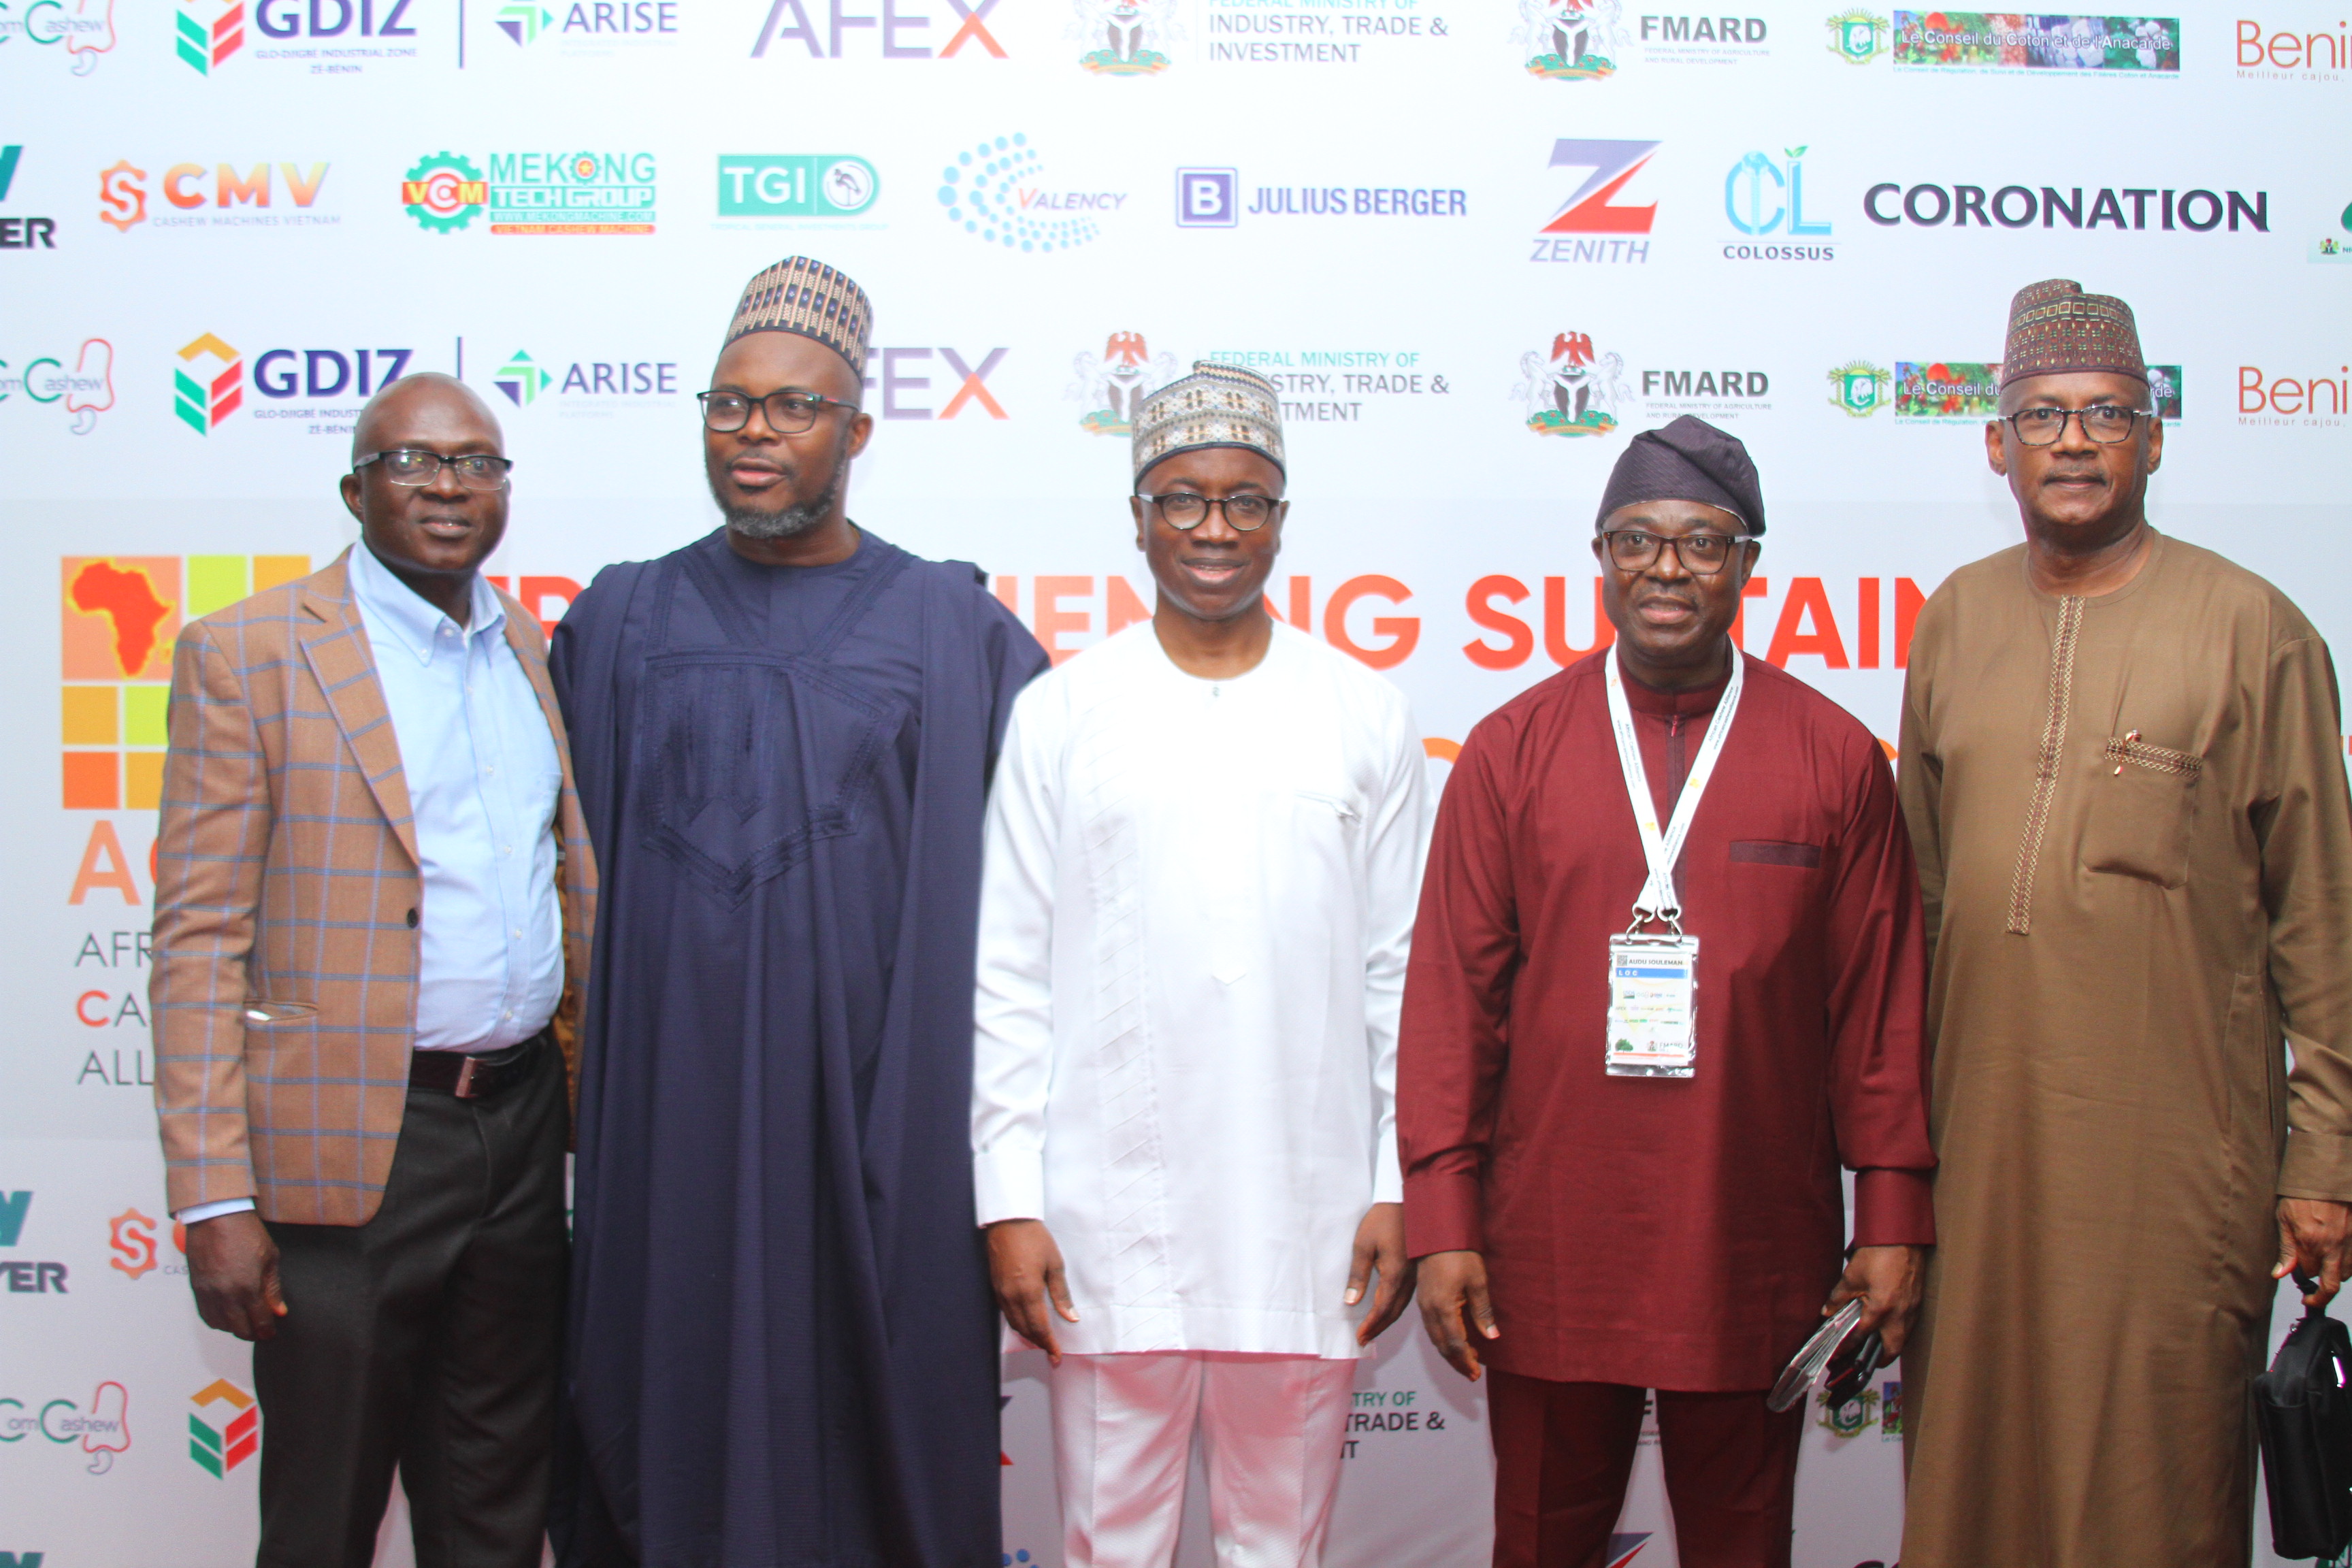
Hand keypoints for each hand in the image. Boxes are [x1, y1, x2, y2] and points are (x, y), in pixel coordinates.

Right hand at [185, 1210, 286, 1341]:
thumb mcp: (270, 1258)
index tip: (271, 1333)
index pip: (259, 1321)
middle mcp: (226, 1295)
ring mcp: (209, 1293)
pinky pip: (206, 1315)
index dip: (267, 1331)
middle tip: (260, 1330)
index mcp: (247, 1288)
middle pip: (239, 1329)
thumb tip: (279, 1310)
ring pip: (221, 1325)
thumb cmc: (246, 1233)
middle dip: (252, 1333)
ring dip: (234, 1328)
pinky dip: (217, 1320)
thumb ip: (273, 1288)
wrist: (216, 1218)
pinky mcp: (197, 1289)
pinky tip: (227, 1315)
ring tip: (245, 1322)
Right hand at [987, 1219, 1077, 1365]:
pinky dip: (1018, 1323)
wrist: (1008, 1221)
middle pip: (1025, 1330)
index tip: (1057, 1357)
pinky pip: (1006, 1313)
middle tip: (1052, 1353)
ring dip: (1028, 1336)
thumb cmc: (1034, 1238)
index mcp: (1028, 1292)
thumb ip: (1061, 1294)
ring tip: (1042, 1342)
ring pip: (1014, 1324)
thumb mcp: (1054, 1264)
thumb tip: (1070, 1317)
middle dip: (1039, 1344)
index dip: (1049, 1345)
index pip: (1040, 1328)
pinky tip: (1027, 1323)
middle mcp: (1011, 1296)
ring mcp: (1001, 1292)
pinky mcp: (995, 1287)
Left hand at [1346, 1202, 1417, 1346]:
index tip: (1360, 1338)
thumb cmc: (1382, 1220)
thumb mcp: (1363, 1245)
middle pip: (1393, 1312)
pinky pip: (1407, 1296)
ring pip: (1402, 1306)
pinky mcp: (1417, 1270)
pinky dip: (1396, 1308)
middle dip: (1378, 1328)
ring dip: (1387, 1320)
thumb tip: (1351, 1302)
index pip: (1382, 1308)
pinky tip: (1389, 1310)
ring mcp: (1415, 1275)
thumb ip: (1357, 1275)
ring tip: (1373, 1330)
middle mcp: (1408, 1279)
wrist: (1406, 1201)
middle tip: (1364, 1340)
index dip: (1370, 1325)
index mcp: (1395, 1274)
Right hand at [1414, 1249, 1497, 1380]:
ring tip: (1467, 1359)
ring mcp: (1424, 1304)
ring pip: (1435, 1337)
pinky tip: (1454, 1338)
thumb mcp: (1478, 1281)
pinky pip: (1431, 1326)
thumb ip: (1483, 1311)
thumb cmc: (1458, 1253)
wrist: (1436, 1232)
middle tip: (1472, 1373)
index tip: (1476, 1373)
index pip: (1455, 1344)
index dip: (1465, 1361)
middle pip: (1442, 1345)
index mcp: (1443, 1307)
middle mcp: (1430, 1309)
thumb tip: (1491, 1336)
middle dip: (1457, 1361)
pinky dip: (1442, 1338)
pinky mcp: (1423, 1297)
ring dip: (1449, 1351)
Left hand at [1822, 1244, 1926, 1357]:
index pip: (1861, 1337)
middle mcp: (1900, 1314)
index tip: (1838, 1355)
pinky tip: (1888, 1326)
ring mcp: (1912, 1309)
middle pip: (1892, 1349)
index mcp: (1881, 1309)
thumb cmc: (1878, 1253)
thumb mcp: (1852, 1276)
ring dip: (1890, 1345)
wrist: (1902, 1237)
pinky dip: (1898, 1331)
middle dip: (1879, 1359)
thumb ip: (1838, 1297)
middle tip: (1864, 1360)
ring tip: (1874, 1345)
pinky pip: (1909, 1325)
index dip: (1847, 1347)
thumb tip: (1827, 1312)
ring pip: (1903, 1338)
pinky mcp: (1918, 1302)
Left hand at [2275, 1198, 2351, 1306]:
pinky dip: (2349, 1263)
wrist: (2326, 1177)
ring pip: (2346, 1274)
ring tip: (2324, 1263)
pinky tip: (2338, 1254)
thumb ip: (2285, 1249)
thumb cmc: (2302, 1195)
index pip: (2307, 1274)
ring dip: (2335, 1273)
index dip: (2300, 1274)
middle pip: (2331, 1285)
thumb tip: (2280, 1274)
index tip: (2295, 1273)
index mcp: (2312, 1243)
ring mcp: (2351, 1243)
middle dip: (2320, 1291)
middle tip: (2312, 1293)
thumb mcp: (2284, 1218)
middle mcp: (2334, 1247)